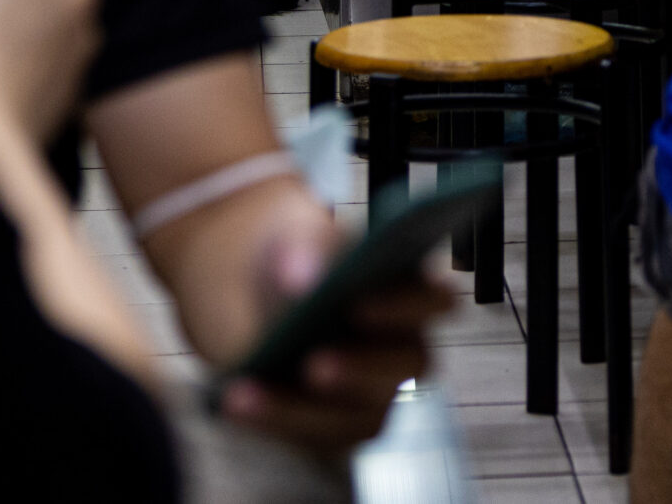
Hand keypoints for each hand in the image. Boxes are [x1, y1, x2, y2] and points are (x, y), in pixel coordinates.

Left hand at [217, 202, 454, 453]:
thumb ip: (305, 246)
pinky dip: (273, 420)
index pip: (436, 301)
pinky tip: (234, 400)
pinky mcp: (336, 424)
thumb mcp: (297, 234)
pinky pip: (316, 436)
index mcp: (414, 289)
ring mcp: (374, 392)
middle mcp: (405, 345)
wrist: (256, 285)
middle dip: (363, 369)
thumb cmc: (296, 255)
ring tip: (249, 393)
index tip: (358, 305)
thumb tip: (303, 281)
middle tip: (316, 363)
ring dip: (307, 411)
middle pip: (408, 366)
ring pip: (363, 416)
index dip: (406, 307)